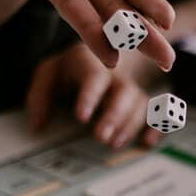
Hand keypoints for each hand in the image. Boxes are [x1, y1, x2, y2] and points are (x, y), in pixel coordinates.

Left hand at [27, 42, 160, 148]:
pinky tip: (147, 142)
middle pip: (122, 93)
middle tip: (100, 137)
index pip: (94, 77)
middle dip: (113, 116)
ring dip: (129, 125)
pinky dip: (157, 126)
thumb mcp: (51, 73)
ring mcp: (134, 89)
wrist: (108, 51)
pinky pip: (158, 113)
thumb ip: (40, 96)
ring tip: (114, 143)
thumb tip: (37, 127)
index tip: (81, 117)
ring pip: (140, 105)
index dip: (89, 97)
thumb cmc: (73, 69)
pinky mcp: (145, 102)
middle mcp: (118, 75)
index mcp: (93, 63)